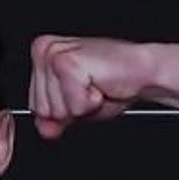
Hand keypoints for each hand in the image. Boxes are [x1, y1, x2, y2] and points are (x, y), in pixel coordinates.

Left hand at [28, 36, 155, 138]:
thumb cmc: (112, 84)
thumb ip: (53, 120)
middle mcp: (44, 50)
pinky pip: (71, 105)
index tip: (82, 92)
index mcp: (42, 56)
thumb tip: (44, 129)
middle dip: (70, 107)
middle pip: (41, 109)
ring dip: (81, 104)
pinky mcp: (67, 62)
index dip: (63, 109)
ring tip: (95, 85)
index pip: (35, 107)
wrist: (143, 72)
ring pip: (54, 109)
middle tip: (90, 89)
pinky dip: (89, 102)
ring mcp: (54, 54)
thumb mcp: (74, 109)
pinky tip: (99, 82)